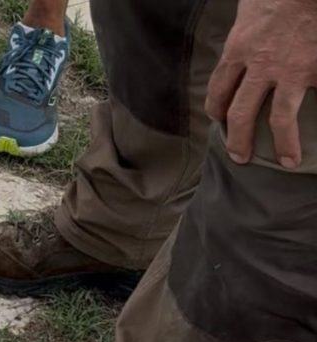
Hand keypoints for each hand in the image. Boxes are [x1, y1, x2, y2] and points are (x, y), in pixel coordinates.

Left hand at [205, 0, 316, 168]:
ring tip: (288, 160)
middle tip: (240, 156)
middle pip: (240, 113)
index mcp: (238, 49)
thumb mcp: (251, 9)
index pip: (219, 87)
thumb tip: (248, 33)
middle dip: (238, 139)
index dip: (216, 107)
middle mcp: (260, 66)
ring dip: (283, 143)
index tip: (218, 120)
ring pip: (280, 118)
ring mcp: (291, 71)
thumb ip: (248, 29)